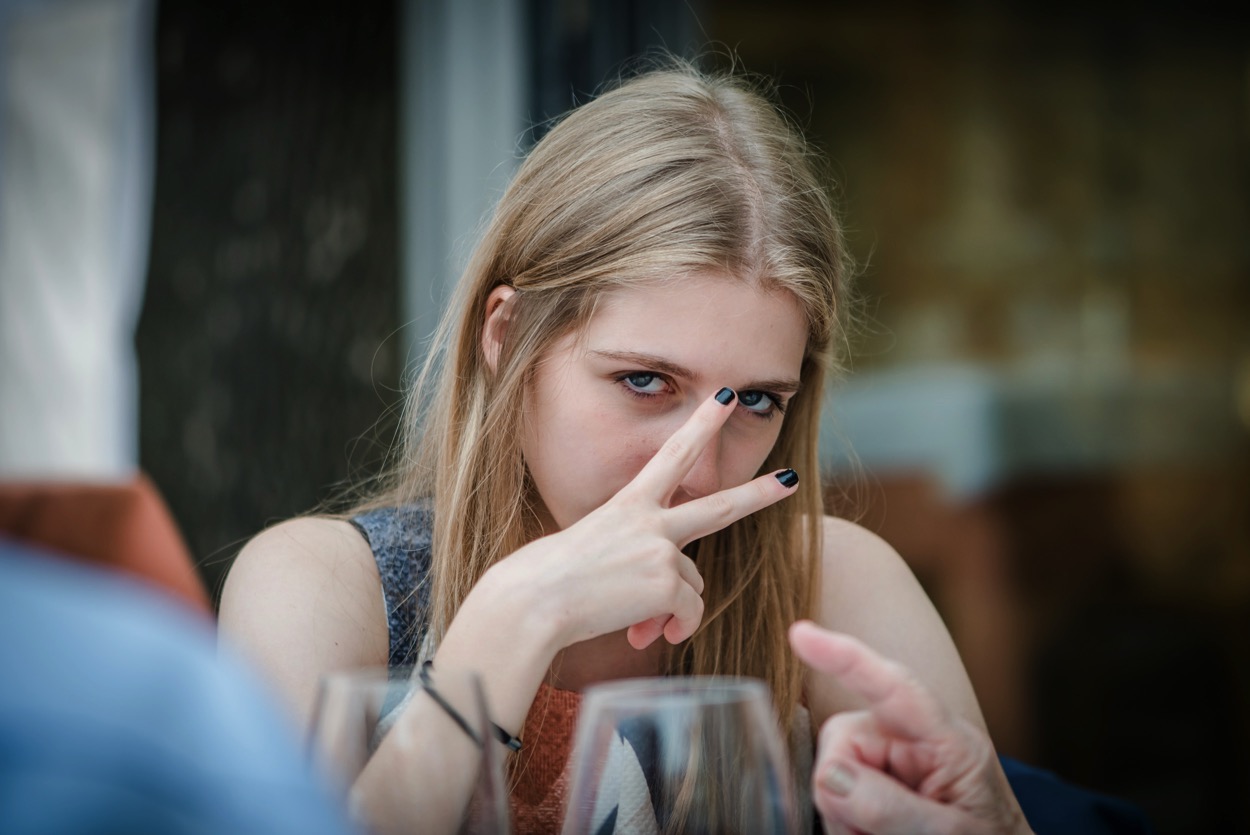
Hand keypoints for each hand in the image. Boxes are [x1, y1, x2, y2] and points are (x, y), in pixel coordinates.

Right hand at [499, 388, 798, 651]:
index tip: (723, 399)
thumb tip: (665, 605)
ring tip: (637, 620)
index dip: (701, 425)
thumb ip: (636, 563)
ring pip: (693, 585)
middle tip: (789, 480)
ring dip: (672, 608)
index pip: (672, 455)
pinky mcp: (665, 584)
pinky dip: (673, 629)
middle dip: (759, 493)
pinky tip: (644, 634)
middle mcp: (650, 521)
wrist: (534, 601)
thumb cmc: (550, 580)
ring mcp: (661, 550)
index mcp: (628, 504)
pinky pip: (688, 614)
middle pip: (719, 506)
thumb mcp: (594, 553)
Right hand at [789, 621, 1031, 834]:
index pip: (896, 688)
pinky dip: (843, 825)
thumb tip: (831, 776)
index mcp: (950, 743)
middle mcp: (914, 743)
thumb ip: (893, 808)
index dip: (847, 659)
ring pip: (831, 776)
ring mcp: (891, 764)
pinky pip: (834, 799)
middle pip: (843, 743)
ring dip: (844, 819)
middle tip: (870, 834)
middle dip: (843, 794)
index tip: (802, 635)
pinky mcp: (873, 787)